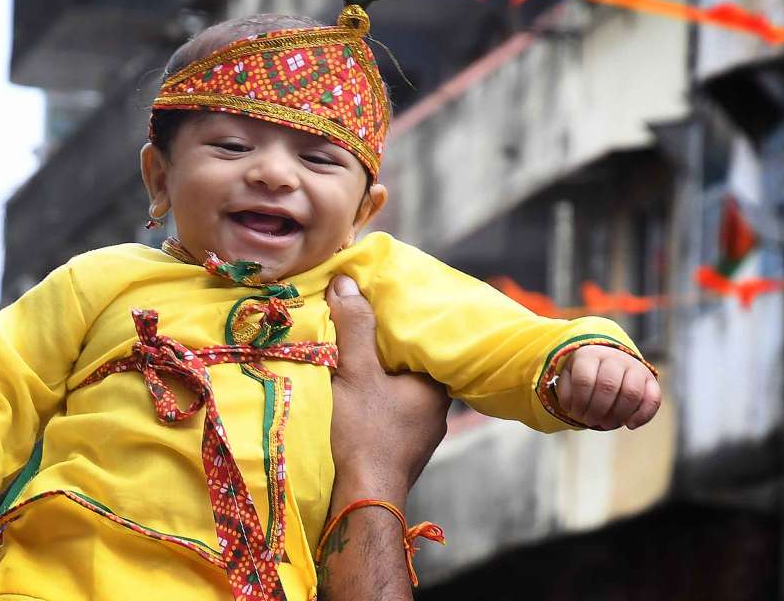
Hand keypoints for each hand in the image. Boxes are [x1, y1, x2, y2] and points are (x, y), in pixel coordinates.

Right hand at [321, 275, 450, 600]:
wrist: (360, 501)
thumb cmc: (364, 433)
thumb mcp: (356, 371)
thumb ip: (354, 326)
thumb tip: (346, 281)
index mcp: (434, 388)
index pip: (423, 346)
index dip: (399, 329)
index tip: (377, 315)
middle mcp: (437, 413)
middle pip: (408, 371)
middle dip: (384, 356)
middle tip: (358, 338)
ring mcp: (420, 438)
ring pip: (398, 397)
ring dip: (377, 385)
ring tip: (351, 368)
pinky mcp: (402, 456)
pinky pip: (390, 420)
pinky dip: (373, 409)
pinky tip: (353, 406)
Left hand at [555, 345, 660, 429]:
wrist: (609, 359)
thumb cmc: (585, 373)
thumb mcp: (569, 376)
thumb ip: (567, 392)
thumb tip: (571, 408)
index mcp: (590, 355)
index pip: (584, 380)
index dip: (580, 403)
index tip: (577, 414)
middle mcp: (614, 358)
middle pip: (608, 386)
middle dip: (597, 411)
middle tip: (591, 421)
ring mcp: (635, 367)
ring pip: (631, 392)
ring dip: (617, 415)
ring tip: (606, 424)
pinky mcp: (650, 379)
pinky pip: (654, 398)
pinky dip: (643, 416)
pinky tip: (629, 425)